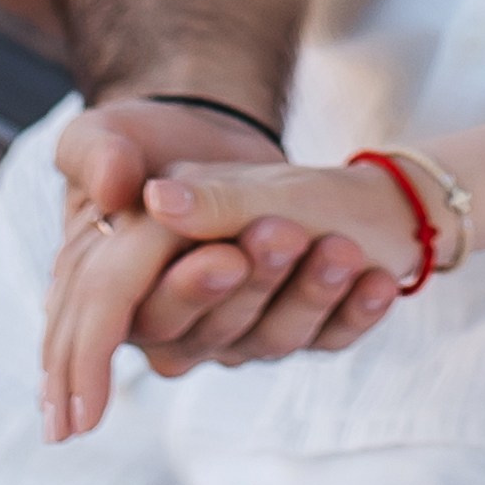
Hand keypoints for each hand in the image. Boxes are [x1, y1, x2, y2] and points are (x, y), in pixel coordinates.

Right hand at [44, 102, 397, 433]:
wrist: (233, 142)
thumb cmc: (156, 145)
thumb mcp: (120, 132)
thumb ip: (103, 156)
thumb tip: (123, 187)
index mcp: (119, 284)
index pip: (120, 317)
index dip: (108, 351)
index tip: (219, 265)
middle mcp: (178, 322)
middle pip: (203, 332)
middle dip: (249, 281)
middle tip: (282, 230)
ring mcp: (241, 331)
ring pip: (271, 338)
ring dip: (309, 292)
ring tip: (341, 247)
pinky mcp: (296, 327)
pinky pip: (328, 337)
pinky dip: (356, 312)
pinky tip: (381, 282)